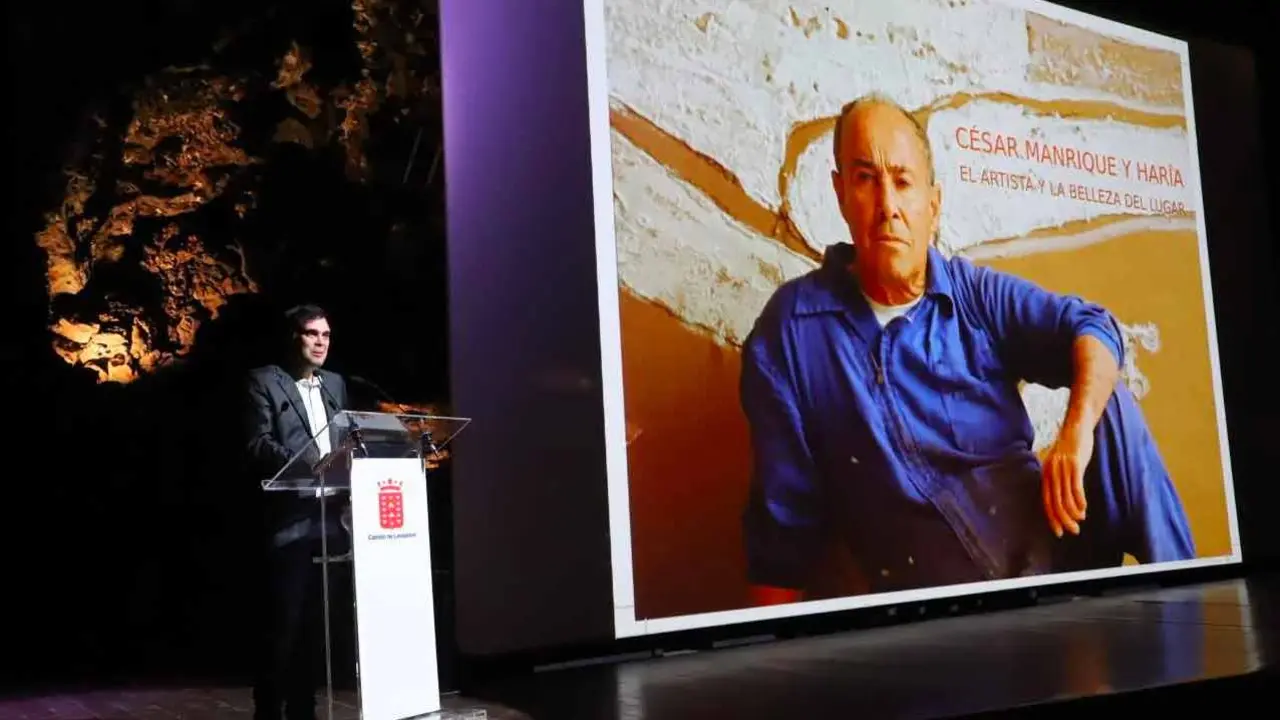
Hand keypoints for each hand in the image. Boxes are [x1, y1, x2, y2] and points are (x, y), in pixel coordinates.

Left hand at [1041, 423, 1092, 537]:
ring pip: (1065, 496)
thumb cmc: (1070, 447)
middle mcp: (1051, 472)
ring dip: (1073, 512)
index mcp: (1046, 473)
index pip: (1046, 501)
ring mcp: (1062, 467)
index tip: (1058, 532)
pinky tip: (1084, 509)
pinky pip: (1075, 485)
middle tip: (1073, 531)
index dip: (1052, 518)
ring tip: (1080, 521)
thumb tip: (1065, 500)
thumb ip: (1060, 479)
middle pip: (1055, 501)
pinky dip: (1079, 500)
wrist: (1076, 425)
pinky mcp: (1074, 463)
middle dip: (1063, 519)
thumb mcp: (1061, 464)